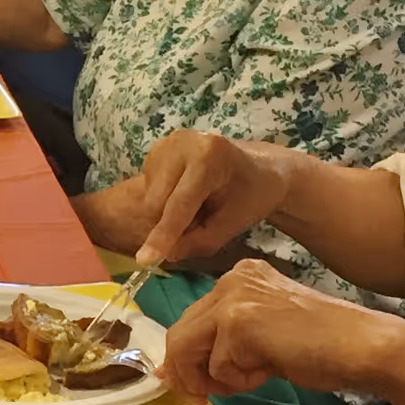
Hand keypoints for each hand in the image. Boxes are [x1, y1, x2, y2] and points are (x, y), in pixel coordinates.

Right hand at [136, 131, 294, 266]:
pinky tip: (185, 194)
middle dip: (170, 225)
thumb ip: (201, 241)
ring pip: (149, 199)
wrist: (259, 167)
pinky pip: (148, 191)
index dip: (163, 234)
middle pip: (156, 203)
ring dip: (166, 214)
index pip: (179, 203)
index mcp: (208, 155)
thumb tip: (166, 254)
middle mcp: (181, 143)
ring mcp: (165, 144)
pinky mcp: (154, 151)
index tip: (145, 261)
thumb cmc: (253, 194)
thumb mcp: (235, 223)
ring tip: (197, 206)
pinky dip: (163, 202)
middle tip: (200, 223)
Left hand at [160, 260, 390, 401]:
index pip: (192, 319)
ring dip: (212, 377)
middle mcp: (230, 280)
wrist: (362, 346)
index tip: (189, 381)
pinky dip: (239, 380)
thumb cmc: (322, 345)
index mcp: (238, 277)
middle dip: (186, 371)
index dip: (185, 355)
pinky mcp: (237, 323)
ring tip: (250, 380)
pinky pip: (217, 367)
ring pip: (187, 349)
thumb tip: (174, 370)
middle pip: (180, 333)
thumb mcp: (264, 333)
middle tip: (203, 395)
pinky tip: (268, 371)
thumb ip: (225, 342)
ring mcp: (232, 299)